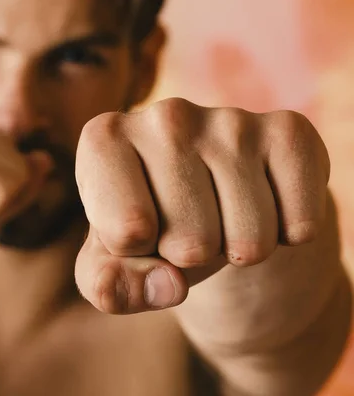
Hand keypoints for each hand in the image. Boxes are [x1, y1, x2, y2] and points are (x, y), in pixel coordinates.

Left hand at [75, 98, 329, 313]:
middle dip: (190, 256)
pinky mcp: (288, 130)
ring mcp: (229, 118)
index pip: (127, 234)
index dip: (137, 253)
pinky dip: (285, 236)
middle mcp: (164, 115)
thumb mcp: (111, 264)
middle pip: (191, 242)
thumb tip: (167, 287)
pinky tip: (262, 204)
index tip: (138, 230)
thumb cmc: (148, 229)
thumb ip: (109, 286)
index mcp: (104, 139)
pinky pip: (299, 225)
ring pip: (248, 241)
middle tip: (186, 226)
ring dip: (237, 249)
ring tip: (219, 216)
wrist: (211, 199)